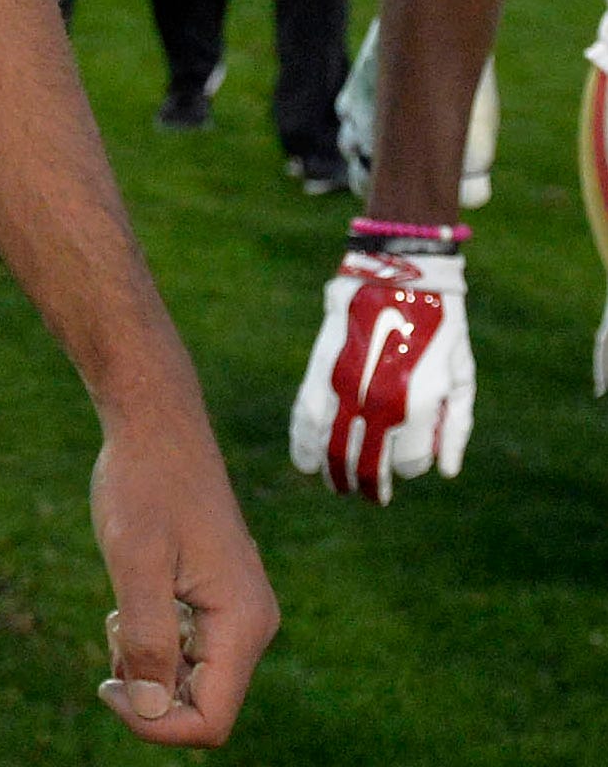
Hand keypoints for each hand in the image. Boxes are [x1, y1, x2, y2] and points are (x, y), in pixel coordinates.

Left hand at [87, 405, 278, 746]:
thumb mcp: (134, 560)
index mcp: (242, 624)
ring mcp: (238, 612)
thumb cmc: (143, 485)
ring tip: (117, 611)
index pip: (209, 720)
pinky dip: (153, 642)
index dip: (156, 724)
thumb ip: (146, 638)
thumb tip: (152, 709)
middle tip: (110, 633)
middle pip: (204, 706)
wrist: (155, 426)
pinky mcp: (218, 598)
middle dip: (149, 691)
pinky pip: (189, 650)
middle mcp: (251, 625)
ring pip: (194, 680)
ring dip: (147, 665)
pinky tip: (128, 602)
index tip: (103, 689)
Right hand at [289, 249, 472, 502]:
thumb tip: (445, 472)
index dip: (410, 467)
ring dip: (333, 470)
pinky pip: (307, 412)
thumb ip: (455, 427)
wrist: (397, 270)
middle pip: (367, 464)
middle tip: (367, 496)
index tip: (407, 460)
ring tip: (335, 484)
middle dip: (367, 484)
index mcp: (419, 405)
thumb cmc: (440, 326)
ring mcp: (345, 383)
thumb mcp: (462, 376)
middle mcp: (379, 401)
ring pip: (332, 445)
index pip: (410, 463)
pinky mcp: (321, 365)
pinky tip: (303, 460)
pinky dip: (303, 440)